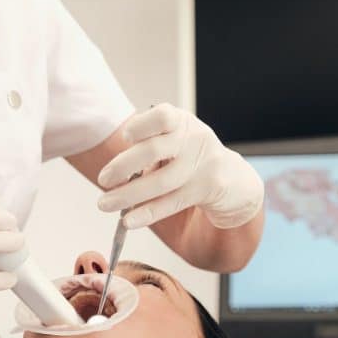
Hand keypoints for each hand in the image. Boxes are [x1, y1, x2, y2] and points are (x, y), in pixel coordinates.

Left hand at [96, 104, 264, 229]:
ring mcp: (202, 164)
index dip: (140, 126)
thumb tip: (113, 171)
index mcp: (181, 122)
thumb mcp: (175, 140)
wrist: (234, 179)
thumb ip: (148, 146)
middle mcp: (193, 138)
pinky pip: (171, 203)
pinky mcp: (207, 189)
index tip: (125, 138)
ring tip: (104, 204)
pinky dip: (147, 213)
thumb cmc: (190, 156)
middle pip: (154, 150)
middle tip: (103, 179)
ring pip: (161, 182)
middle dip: (123, 166)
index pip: (161, 116)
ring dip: (128, 195)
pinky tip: (128, 221)